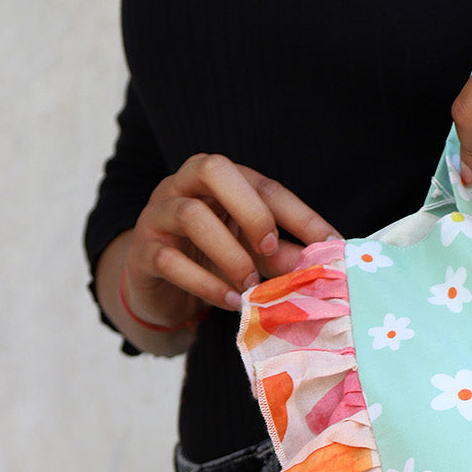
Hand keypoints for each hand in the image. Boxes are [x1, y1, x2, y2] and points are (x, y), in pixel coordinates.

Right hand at [120, 152, 338, 327]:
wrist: (159, 291)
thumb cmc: (210, 261)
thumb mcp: (253, 255)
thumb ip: (284, 255)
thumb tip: (325, 262)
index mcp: (218, 180)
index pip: (263, 185)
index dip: (299, 215)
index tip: (329, 244)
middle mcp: (182, 186)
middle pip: (212, 168)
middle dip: (251, 209)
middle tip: (271, 248)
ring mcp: (156, 216)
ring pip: (189, 215)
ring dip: (230, 254)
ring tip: (251, 285)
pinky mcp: (141, 253)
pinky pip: (169, 260)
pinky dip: (205, 284)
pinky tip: (231, 302)